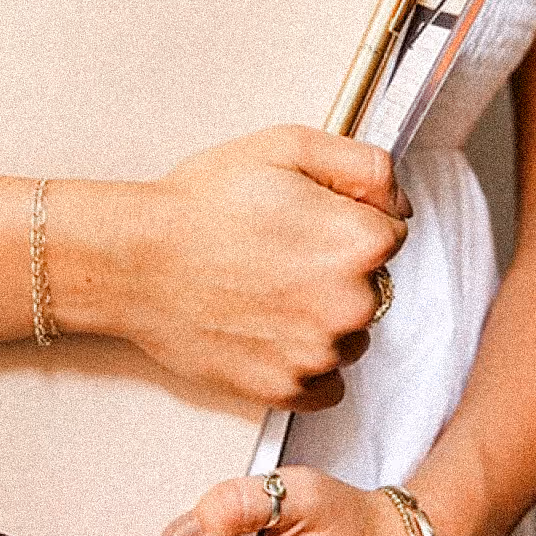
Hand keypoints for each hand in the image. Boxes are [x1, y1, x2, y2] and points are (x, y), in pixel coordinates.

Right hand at [109, 125, 409, 411]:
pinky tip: (268, 331)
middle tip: (277, 255)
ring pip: (349, 337)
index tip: (307, 222)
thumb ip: (364, 165)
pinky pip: (326, 384)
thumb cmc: (201, 203)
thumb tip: (400, 202)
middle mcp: (351, 304)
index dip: (348, 222)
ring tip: (265, 292)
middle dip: (338, 272)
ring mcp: (319, 352)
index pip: (391, 235)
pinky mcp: (287, 388)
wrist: (135, 261)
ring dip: (322, 319)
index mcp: (359, 242)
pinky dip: (304, 364)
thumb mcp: (287, 147)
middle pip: (373, 289)